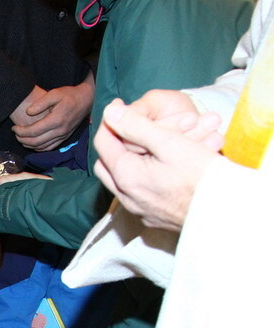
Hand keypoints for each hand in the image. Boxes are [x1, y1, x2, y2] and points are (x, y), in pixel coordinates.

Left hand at [14, 72, 94, 150]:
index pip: (34, 131)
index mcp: (56, 120)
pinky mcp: (64, 138)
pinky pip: (49, 148)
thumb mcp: (55, 93)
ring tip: (21, 138)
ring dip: (29, 145)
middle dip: (22, 139)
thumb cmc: (69, 95)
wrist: (87, 100)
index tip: (14, 128)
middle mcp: (60, 131)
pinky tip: (32, 143)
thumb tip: (28, 112)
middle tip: (15, 133)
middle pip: (36, 141)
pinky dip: (38, 148)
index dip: (21, 131)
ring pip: (42, 147)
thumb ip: (40, 103)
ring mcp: (63, 136)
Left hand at [93, 99, 223, 231]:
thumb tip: (109, 113)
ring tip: (146, 143)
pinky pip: (138, 194)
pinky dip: (142, 177)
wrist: (228, 214)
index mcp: (126, 176)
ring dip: (129, 160)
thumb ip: (136, 127)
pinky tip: (158, 168)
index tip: (118, 105)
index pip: (104, 143)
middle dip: (115, 142)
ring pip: (122, 180)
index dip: (110, 120)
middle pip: (107, 164)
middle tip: (128, 126)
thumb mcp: (170, 143)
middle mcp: (127, 198)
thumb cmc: (203, 177)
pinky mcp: (153, 218)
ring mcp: (139, 211)